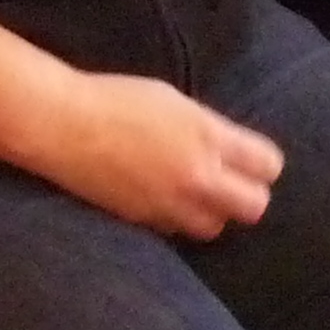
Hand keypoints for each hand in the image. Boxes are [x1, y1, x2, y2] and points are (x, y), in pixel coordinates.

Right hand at [27, 69, 278, 238]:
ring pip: (215, 227)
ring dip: (211, 213)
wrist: (61, 125)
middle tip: (228, 183)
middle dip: (245, 195)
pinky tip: (161, 199)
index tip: (250, 160)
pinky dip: (176, 219)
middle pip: (254, 207)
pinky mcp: (144, 221)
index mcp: (208, 136)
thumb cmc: (115, 99)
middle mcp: (198, 176)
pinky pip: (176, 231)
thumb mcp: (174, 102)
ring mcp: (171, 204)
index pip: (268, 166)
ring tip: (192, 194)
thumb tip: (227, 149)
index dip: (262, 164)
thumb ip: (208, 129)